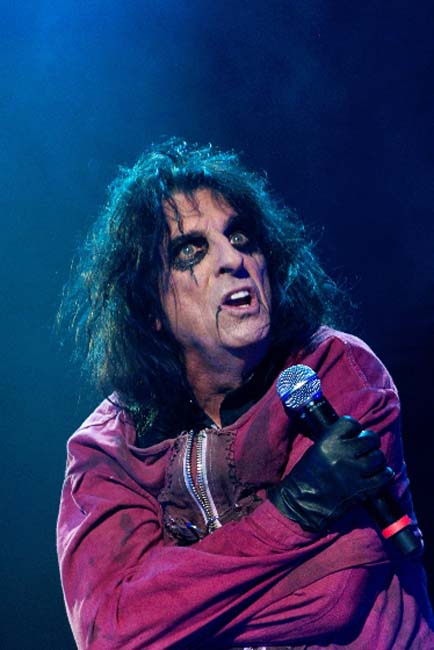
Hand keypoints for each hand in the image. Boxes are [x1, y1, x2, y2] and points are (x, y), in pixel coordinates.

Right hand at [267, 416, 393, 531]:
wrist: (301, 503)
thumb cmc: (306, 475)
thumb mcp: (316, 449)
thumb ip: (335, 440)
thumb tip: (356, 434)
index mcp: (327, 442)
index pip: (350, 423)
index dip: (354, 427)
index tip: (354, 433)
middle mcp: (342, 455)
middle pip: (370, 439)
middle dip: (370, 441)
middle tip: (366, 446)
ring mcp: (353, 473)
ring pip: (379, 457)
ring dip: (377, 458)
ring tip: (371, 461)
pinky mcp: (361, 490)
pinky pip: (383, 478)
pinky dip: (384, 474)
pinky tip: (380, 473)